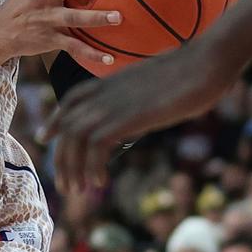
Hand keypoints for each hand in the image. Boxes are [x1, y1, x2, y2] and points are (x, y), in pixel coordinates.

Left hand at [45, 33, 236, 192]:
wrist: (205, 62)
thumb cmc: (188, 73)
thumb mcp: (153, 87)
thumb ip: (136, 99)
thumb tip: (134, 116)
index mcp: (110, 82)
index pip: (71, 100)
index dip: (55, 120)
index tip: (45, 138)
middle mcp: (106, 92)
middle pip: (68, 124)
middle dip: (62, 156)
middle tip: (64, 183)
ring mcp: (115, 103)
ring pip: (76, 136)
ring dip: (72, 166)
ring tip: (77, 189)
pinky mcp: (128, 116)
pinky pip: (96, 143)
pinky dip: (93, 166)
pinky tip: (99, 181)